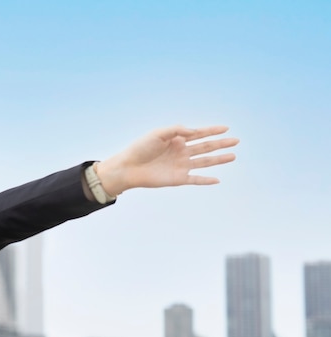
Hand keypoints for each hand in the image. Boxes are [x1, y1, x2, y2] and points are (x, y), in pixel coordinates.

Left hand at [96, 125, 238, 194]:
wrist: (129, 167)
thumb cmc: (140, 148)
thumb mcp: (158, 133)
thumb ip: (177, 130)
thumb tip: (194, 131)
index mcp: (176, 140)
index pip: (198, 134)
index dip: (212, 131)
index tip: (226, 128)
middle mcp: (181, 152)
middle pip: (205, 147)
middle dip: (221, 144)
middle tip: (236, 141)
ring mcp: (181, 166)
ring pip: (204, 162)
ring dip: (219, 159)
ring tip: (233, 156)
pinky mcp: (178, 179)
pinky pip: (195, 180)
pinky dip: (206, 180)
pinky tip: (217, 180)